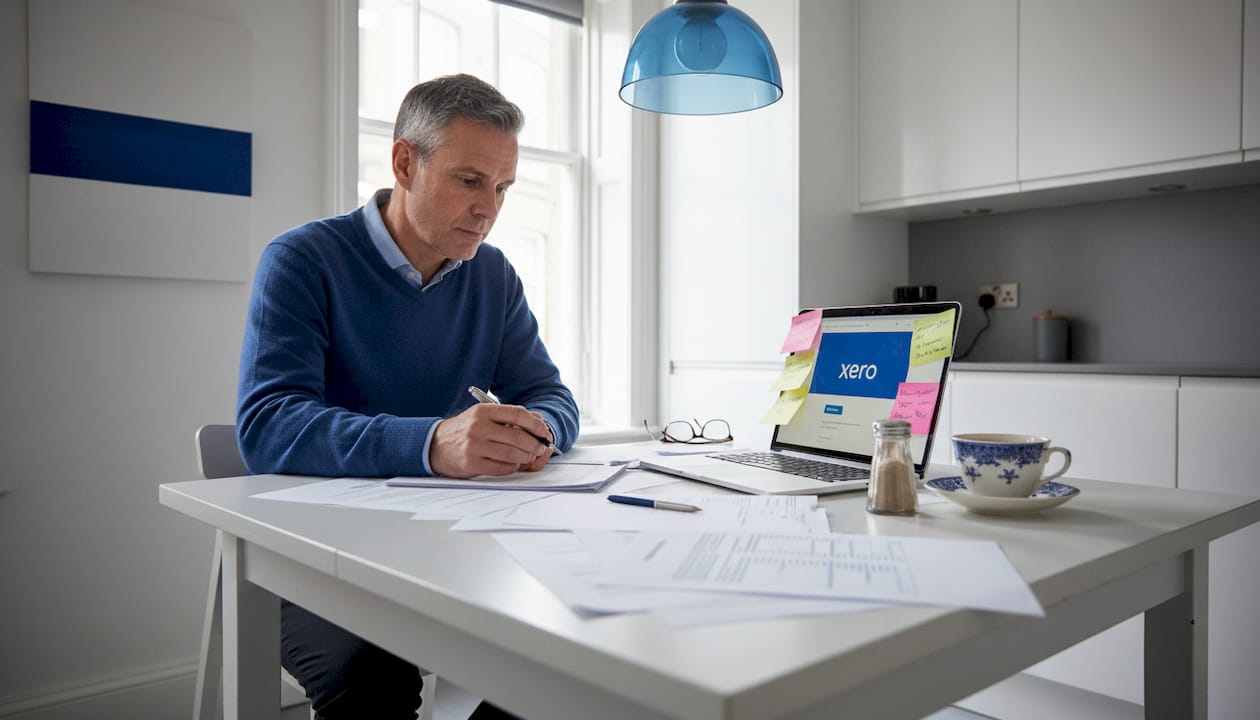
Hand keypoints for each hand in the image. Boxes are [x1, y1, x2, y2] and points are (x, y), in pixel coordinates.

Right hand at [429, 403, 555, 478]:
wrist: (435, 444)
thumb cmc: (465, 430)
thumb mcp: (483, 417)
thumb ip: (509, 418)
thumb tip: (539, 424)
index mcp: (484, 411)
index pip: (518, 414)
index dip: (536, 425)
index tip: (544, 432)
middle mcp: (479, 427)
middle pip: (518, 437)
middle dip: (535, 444)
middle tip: (540, 448)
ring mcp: (474, 446)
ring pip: (512, 454)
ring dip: (525, 457)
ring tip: (528, 457)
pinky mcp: (472, 464)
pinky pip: (502, 468)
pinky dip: (512, 467)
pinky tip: (512, 464)